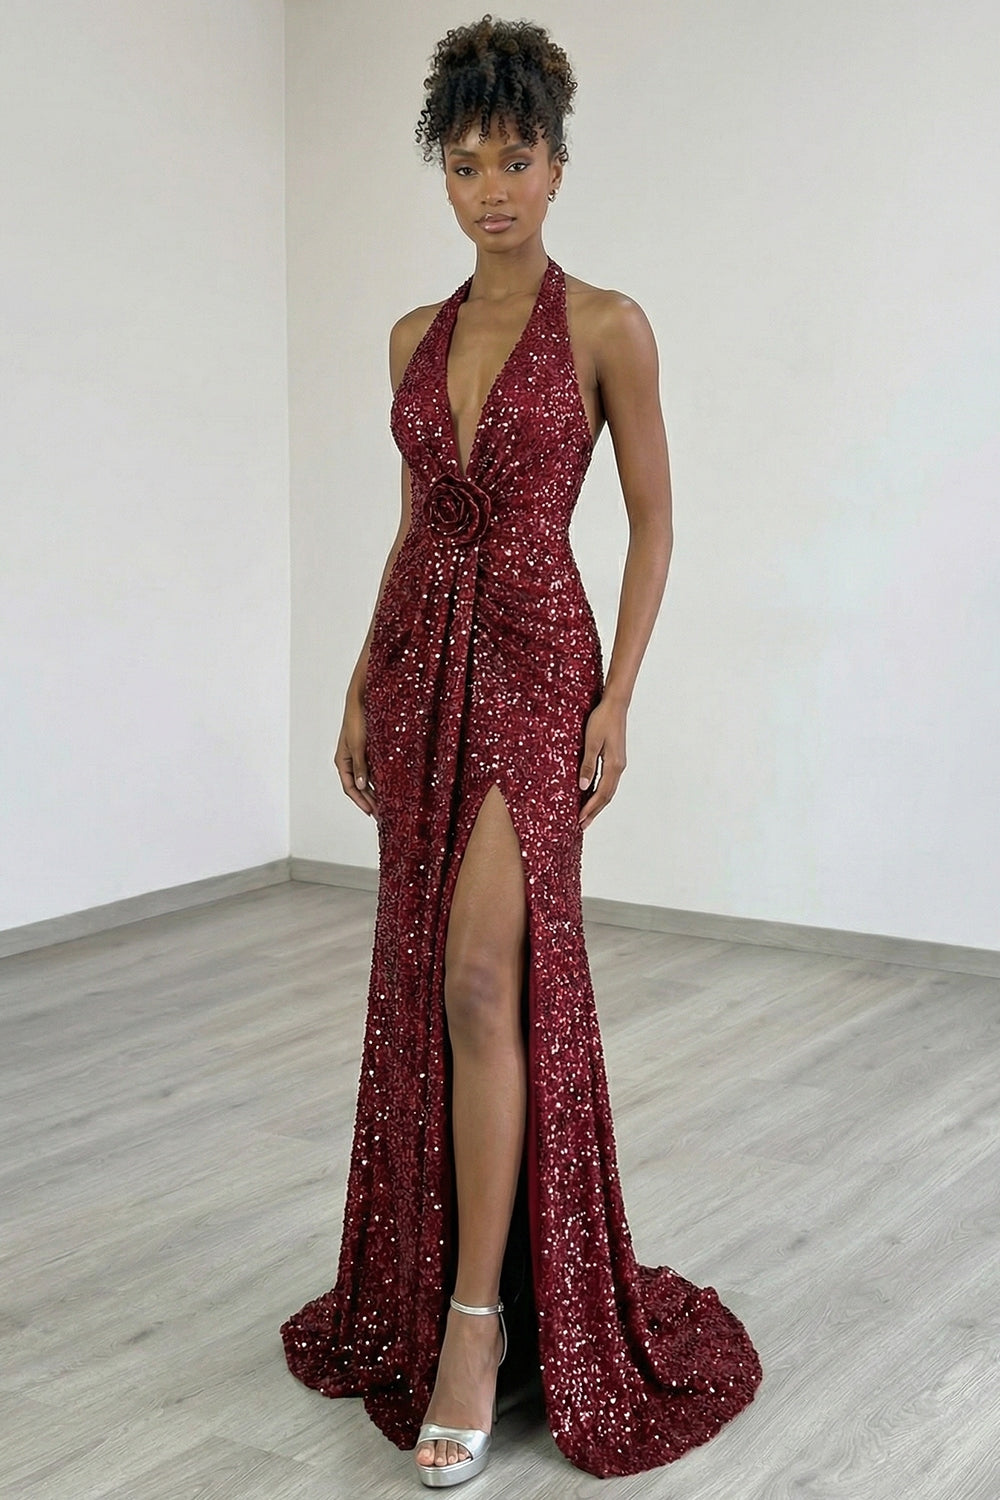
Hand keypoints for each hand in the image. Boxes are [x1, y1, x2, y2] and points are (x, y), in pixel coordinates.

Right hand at [334, 690, 378, 818]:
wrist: (362, 700)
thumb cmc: (357, 720)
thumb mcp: (358, 745)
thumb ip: (360, 766)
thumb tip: (361, 786)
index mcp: (342, 761)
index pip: (350, 787)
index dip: (360, 801)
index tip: (371, 812)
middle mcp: (349, 761)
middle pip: (358, 787)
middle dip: (368, 800)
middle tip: (381, 814)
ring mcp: (359, 757)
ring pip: (366, 779)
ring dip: (374, 792)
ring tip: (385, 805)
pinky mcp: (368, 751)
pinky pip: (372, 770)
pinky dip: (378, 779)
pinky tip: (387, 787)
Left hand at [577, 696, 626, 829]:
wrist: (615, 705)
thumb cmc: (602, 720)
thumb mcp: (591, 742)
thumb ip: (588, 765)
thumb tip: (583, 787)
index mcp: (613, 765)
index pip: (601, 794)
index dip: (590, 808)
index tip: (580, 820)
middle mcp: (618, 768)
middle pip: (607, 796)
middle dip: (594, 811)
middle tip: (582, 825)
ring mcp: (618, 764)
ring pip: (608, 790)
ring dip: (598, 804)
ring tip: (587, 815)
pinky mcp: (615, 759)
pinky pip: (608, 781)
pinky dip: (600, 792)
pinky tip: (592, 795)